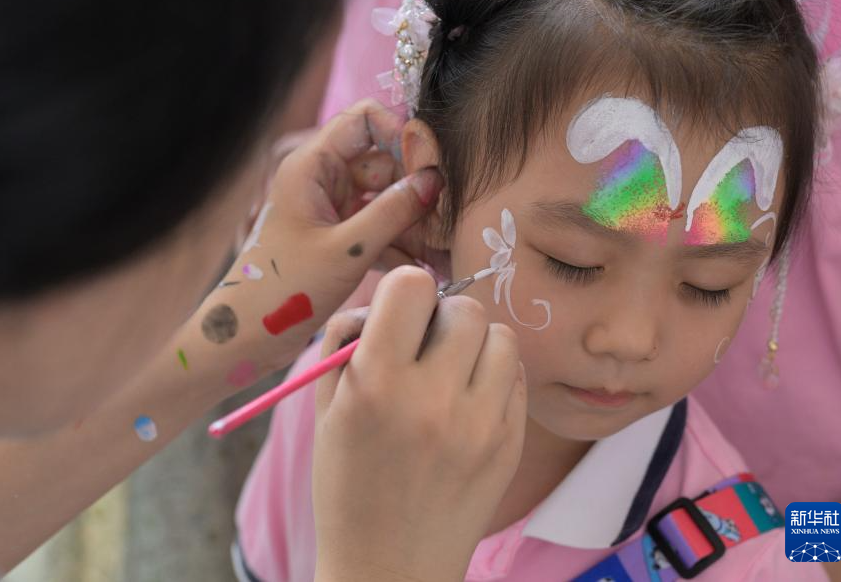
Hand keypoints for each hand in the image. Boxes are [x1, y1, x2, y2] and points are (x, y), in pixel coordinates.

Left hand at [199, 99, 442, 370]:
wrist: (247, 335)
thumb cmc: (286, 290)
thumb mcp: (347, 250)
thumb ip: (394, 212)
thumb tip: (435, 180)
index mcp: (312, 166)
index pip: (366, 119)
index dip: (401, 136)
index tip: (428, 171)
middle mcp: (321, 178)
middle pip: (383, 161)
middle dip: (414, 191)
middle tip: (444, 223)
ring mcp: (329, 207)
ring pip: (385, 198)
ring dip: (412, 223)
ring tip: (440, 254)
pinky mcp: (336, 236)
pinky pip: (377, 225)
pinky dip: (398, 244)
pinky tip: (424, 269)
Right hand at [312, 267, 527, 581]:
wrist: (388, 568)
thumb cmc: (346, 484)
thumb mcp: (324, 410)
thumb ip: (346, 341)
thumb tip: (386, 299)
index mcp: (376, 384)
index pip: (411, 286)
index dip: (403, 293)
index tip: (399, 316)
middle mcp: (433, 399)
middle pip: (465, 308)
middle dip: (442, 319)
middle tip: (425, 350)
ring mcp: (480, 424)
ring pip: (501, 338)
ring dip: (475, 346)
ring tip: (452, 377)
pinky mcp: (511, 445)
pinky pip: (516, 378)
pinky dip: (495, 379)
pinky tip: (469, 405)